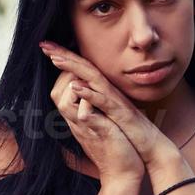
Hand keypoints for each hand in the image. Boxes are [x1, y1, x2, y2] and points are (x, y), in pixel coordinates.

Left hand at [40, 42, 181, 168]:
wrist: (149, 150)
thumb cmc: (128, 134)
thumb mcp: (105, 116)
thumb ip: (93, 103)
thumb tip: (77, 92)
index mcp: (102, 93)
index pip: (79, 72)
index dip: (64, 59)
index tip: (46, 48)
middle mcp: (108, 92)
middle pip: (84, 68)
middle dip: (64, 55)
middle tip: (45, 44)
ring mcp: (115, 101)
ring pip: (93, 79)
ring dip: (74, 68)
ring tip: (56, 59)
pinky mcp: (121, 114)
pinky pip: (104, 102)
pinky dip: (90, 94)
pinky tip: (76, 87)